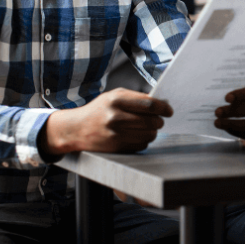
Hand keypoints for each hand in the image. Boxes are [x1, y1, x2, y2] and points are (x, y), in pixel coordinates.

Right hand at [39, 88, 171, 156]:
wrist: (75, 129)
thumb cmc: (98, 111)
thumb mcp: (114, 96)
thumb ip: (136, 98)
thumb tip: (162, 103)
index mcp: (116, 99)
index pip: (150, 104)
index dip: (164, 108)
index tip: (169, 111)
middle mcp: (115, 116)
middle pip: (152, 121)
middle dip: (159, 121)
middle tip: (157, 120)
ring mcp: (115, 134)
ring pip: (149, 135)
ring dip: (152, 132)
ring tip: (145, 128)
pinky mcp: (116, 147)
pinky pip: (141, 145)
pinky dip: (143, 141)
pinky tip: (135, 136)